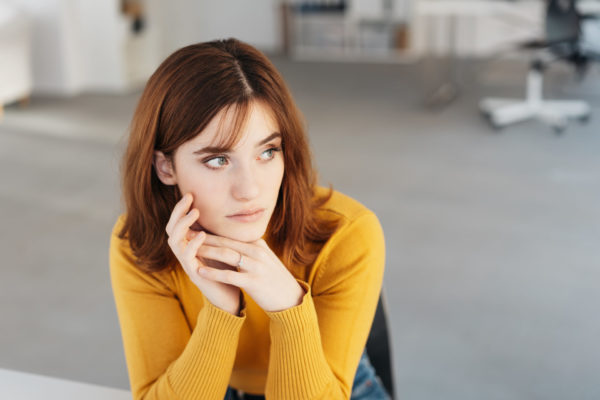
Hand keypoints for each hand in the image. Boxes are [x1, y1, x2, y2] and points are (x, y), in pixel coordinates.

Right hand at [165, 193, 241, 314]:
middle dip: (177, 212)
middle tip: (187, 198)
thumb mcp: (221, 247)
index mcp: (189, 246)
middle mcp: (184, 254)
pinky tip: (202, 235)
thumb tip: (223, 210)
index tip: (189, 194)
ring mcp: (187, 264)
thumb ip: (216, 233)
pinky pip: (186, 258)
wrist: (231, 296)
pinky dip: (192, 244)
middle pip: (171, 229)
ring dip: (183, 225)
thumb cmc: (226, 271)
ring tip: (194, 212)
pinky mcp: (194, 274)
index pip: (178, 223)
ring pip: (174, 242)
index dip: (181, 209)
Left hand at [196, 234, 305, 312]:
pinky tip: (201, 271)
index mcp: (258, 245)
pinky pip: (230, 275)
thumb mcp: (264, 259)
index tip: (196, 230)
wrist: (290, 298)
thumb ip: (250, 249)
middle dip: (205, 238)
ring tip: (191, 249)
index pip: (231, 236)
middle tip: (187, 234)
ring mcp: (257, 266)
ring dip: (207, 251)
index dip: (212, 233)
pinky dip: (214, 272)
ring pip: (227, 255)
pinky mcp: (254, 282)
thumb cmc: (274, 279)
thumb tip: (233, 242)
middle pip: (227, 242)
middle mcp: (258, 252)